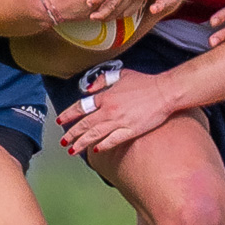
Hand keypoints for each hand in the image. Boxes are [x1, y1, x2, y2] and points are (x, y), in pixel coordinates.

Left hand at [56, 68, 175, 153]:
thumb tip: (88, 90)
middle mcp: (109, 110)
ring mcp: (119, 122)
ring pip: (95, 135)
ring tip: (72, 150)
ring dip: (82, 143)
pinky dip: (103, 145)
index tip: (60, 121)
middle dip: (72, 134)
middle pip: (85, 124)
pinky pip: (113, 140)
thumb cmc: (145, 82)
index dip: (69, 115)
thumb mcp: (121, 74)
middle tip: (63, 141)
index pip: (81, 107)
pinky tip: (95, 150)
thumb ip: (102, 81)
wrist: (164, 92)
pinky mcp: (131, 130)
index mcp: (106, 96)